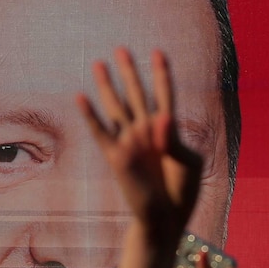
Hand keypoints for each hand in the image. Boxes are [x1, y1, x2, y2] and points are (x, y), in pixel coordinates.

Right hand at [76, 48, 202, 239]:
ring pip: (117, 107)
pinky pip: (100, 132)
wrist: (166, 218)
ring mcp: (130, 142)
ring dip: (108, 86)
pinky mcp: (116, 156)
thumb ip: (175, 139)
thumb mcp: (189, 163)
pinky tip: (80, 97)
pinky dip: (91, 115)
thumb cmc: (182, 191)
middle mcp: (145, 131)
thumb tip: (162, 117)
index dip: (162, 73)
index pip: (164, 95)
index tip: (158, 51)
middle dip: (129, 72)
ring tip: (98, 63)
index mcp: (167, 130)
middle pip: (137, 94)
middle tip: (120, 49)